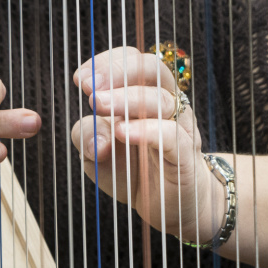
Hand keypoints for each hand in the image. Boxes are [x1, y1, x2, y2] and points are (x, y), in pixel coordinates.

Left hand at [71, 46, 220, 241]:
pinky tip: (123, 132)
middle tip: (88, 88)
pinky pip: (171, 135)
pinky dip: (146, 130)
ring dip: (126, 98)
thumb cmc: (133, 171)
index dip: (106, 62)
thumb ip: (87, 137)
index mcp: (143, 93)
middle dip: (118, 71)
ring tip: (98, 104)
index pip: (132, 59)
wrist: (171, 207)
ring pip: (161, 98)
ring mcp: (179, 126)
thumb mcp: (97, 154)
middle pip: (151, 67)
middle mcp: (165, 102)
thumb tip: (94, 136)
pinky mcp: (186, 155)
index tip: (80, 79)